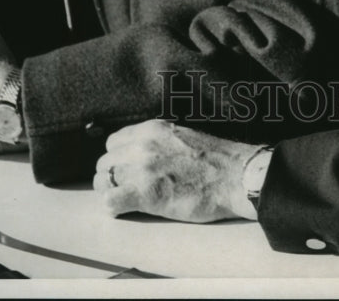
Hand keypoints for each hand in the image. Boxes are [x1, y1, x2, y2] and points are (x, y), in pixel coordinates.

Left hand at [93, 119, 259, 222]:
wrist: (235, 176)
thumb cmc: (215, 161)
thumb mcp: (180, 136)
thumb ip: (157, 141)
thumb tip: (141, 154)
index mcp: (152, 129)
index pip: (113, 142)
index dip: (117, 159)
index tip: (125, 170)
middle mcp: (143, 145)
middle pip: (105, 163)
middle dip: (112, 177)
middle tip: (126, 189)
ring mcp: (143, 168)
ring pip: (103, 182)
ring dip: (112, 193)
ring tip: (127, 200)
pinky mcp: (146, 194)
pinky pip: (110, 202)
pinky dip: (114, 208)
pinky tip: (127, 210)